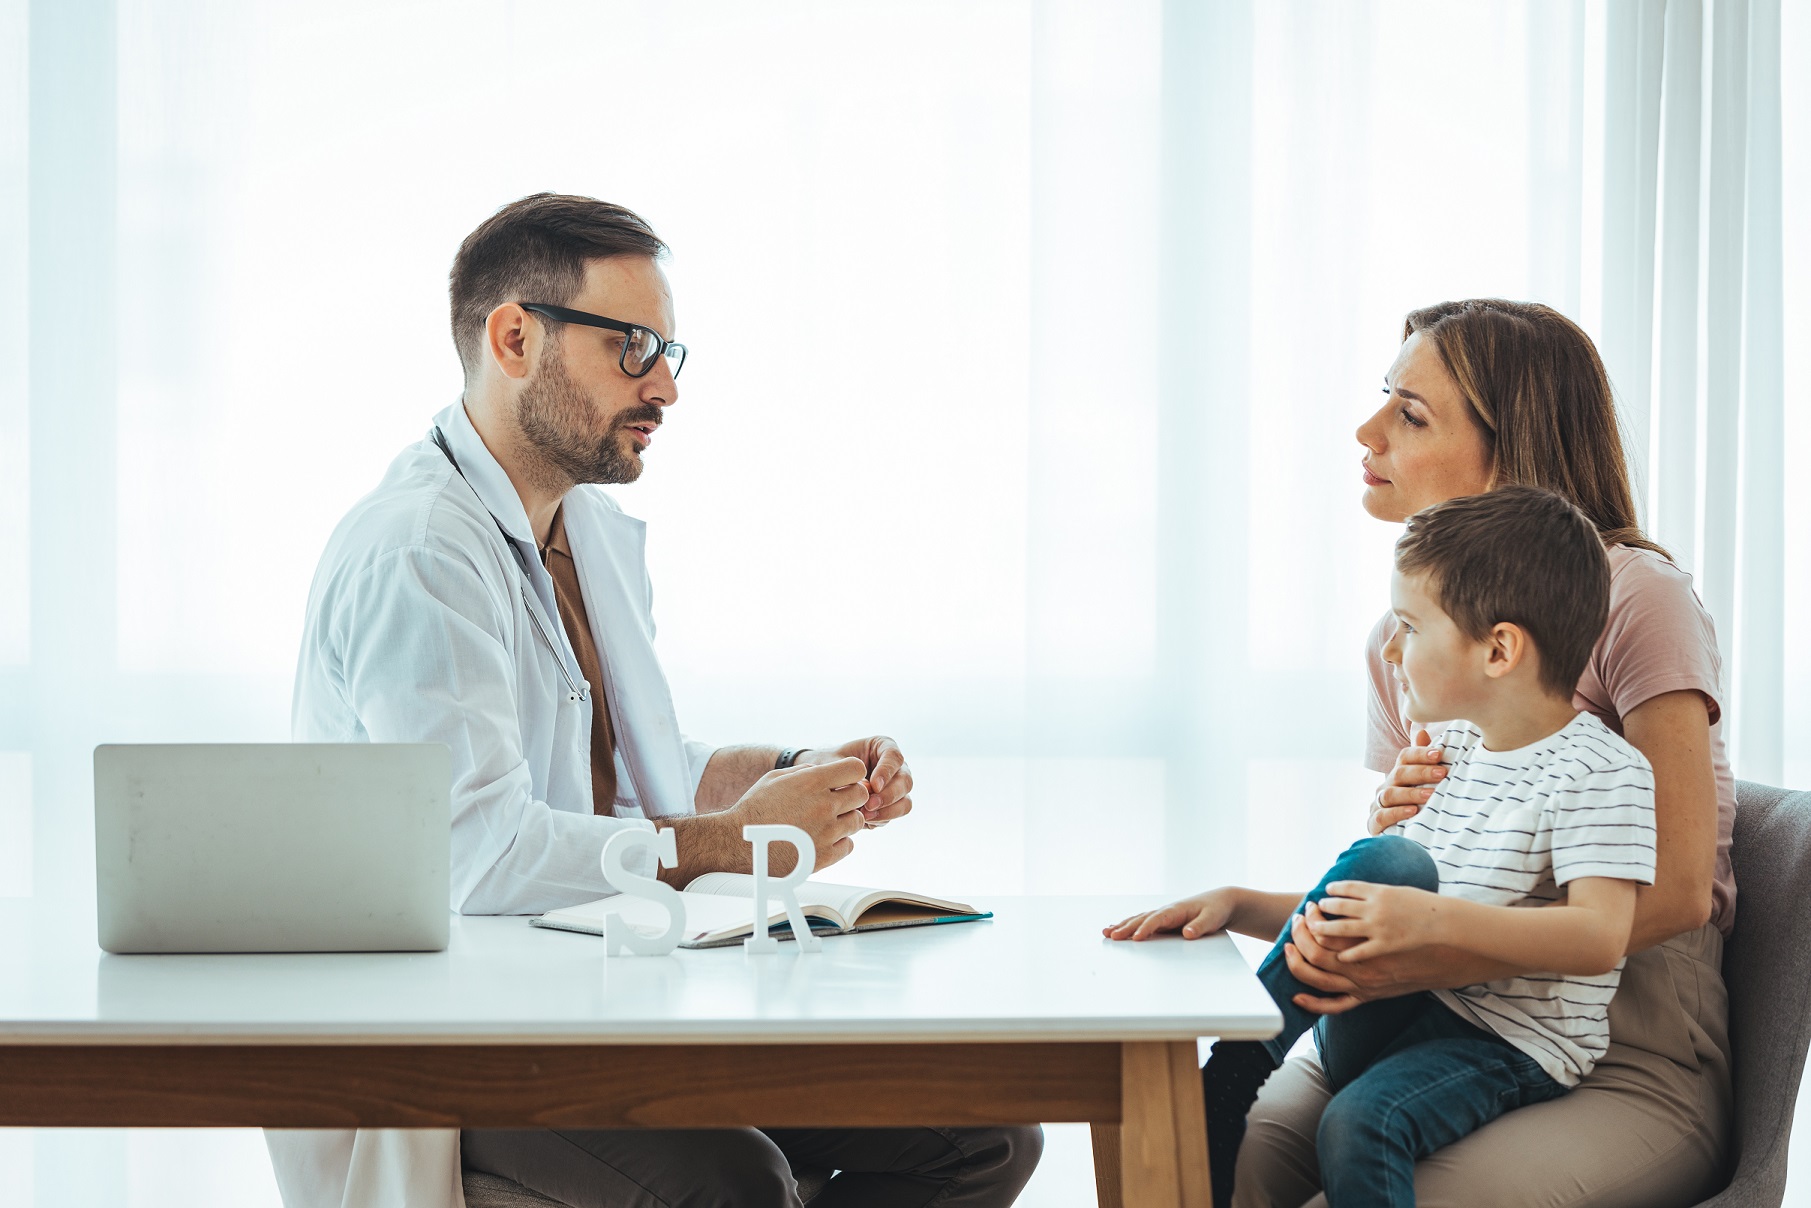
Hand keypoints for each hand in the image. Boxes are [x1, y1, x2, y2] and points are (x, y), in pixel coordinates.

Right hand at [723, 757, 870, 872]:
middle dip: (850, 797)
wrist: (737, 844)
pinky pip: (848, 846)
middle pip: (861, 795)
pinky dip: (839, 843)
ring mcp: (826, 832)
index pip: (856, 769)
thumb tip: (823, 771)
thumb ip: (805, 771)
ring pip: (857, 821)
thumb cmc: (754, 809)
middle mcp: (823, 806)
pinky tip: (822, 840)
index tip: (843, 781)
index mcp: (812, 782)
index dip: (851, 774)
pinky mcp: (824, 856)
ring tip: (824, 823)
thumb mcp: (775, 778)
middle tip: (834, 804)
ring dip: (844, 821)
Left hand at [804, 737, 912, 827]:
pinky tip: (863, 820)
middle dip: (889, 795)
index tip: (874, 785)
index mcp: (883, 748)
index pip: (894, 757)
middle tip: (869, 805)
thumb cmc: (828, 763)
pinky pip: (895, 815)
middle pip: (905, 781)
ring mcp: (895, 788)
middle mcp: (895, 768)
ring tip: (865, 816)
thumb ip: (848, 773)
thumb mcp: (833, 762)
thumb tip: (865, 790)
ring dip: (888, 811)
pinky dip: (881, 819)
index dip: (887, 771)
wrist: (822, 779)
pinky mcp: (890, 806)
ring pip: (905, 802)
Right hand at [1102, 890, 1235, 941]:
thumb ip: (1200, 926)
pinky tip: (1118, 930)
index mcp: (1176, 909)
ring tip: (1107, 933)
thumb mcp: (1212, 918)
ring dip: (1123, 926)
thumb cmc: (1216, 910)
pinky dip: (1129, 926)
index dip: (1146, 928)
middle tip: (1111, 936)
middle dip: (1126, 927)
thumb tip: (1187, 933)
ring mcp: (1163, 915)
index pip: (1157, 919)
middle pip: (1142, 919)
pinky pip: (1143, 923)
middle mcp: (1166, 911)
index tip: (1135, 939)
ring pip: (1139, 919)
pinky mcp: (1164, 921)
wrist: (1220, 901)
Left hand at [1309, 881, 1447, 963]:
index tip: (1325, 892)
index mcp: (1377, 891)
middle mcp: (1373, 907)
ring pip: (1340, 929)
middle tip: (1314, 909)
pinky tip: (1338, 956)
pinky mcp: (1384, 945)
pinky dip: (1345, 954)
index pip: (1346, 887)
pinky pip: (1358, 951)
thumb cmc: (1422, 904)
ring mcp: (1377, 927)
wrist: (1443, 921)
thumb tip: (1359, 893)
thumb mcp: (1397, 891)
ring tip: (1316, 929)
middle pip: (1338, 907)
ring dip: (1324, 928)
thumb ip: (1376, 893)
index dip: (1333, 890)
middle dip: (1323, 908)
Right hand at [1368, 728, 1445, 834]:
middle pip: (1399, 773)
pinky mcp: (1374, 824)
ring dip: (1411, 793)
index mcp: (1397, 775)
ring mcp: (1377, 805)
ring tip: (1431, 795)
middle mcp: (1385, 787)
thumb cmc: (1417, 808)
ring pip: (1390, 794)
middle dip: (1421, 772)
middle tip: (1442, 773)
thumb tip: (1422, 731)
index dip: (1420, 753)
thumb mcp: (1422, 784)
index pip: (1405, 757)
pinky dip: (1396, 813)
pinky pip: (1381, 816)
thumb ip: (1422, 760)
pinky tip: (1412, 812)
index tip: (1439, 754)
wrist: (1402, 839)